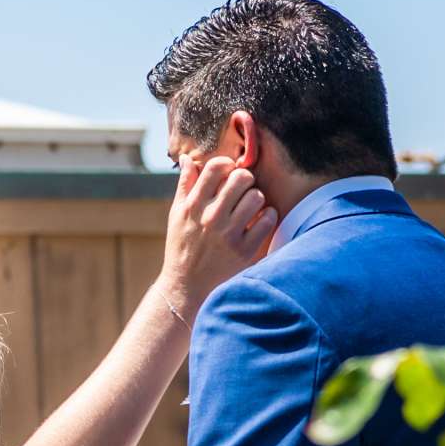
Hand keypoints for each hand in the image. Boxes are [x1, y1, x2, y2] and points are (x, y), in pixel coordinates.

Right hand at [158, 155, 274, 319]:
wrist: (187, 287)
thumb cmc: (182, 247)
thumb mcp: (177, 215)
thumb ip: (184, 185)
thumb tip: (187, 158)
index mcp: (193, 206)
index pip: (215, 167)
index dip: (226, 164)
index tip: (228, 173)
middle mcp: (211, 218)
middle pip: (241, 177)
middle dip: (245, 180)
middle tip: (243, 189)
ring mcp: (229, 235)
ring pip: (257, 197)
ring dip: (256, 199)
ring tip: (251, 208)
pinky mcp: (244, 251)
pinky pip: (268, 220)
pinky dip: (267, 217)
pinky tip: (259, 222)